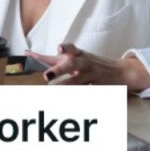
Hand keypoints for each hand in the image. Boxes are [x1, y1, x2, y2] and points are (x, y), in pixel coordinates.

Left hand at [25, 43, 149, 91]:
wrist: (121, 71)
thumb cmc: (88, 63)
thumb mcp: (75, 58)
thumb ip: (53, 59)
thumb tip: (28, 53)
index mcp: (78, 54)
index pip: (71, 48)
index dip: (65, 48)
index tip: (58, 48)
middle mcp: (85, 62)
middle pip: (72, 64)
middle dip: (59, 69)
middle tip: (46, 76)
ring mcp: (92, 75)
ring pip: (77, 81)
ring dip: (64, 86)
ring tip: (51, 91)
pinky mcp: (99, 87)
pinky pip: (87, 92)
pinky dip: (79, 96)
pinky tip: (69, 103)